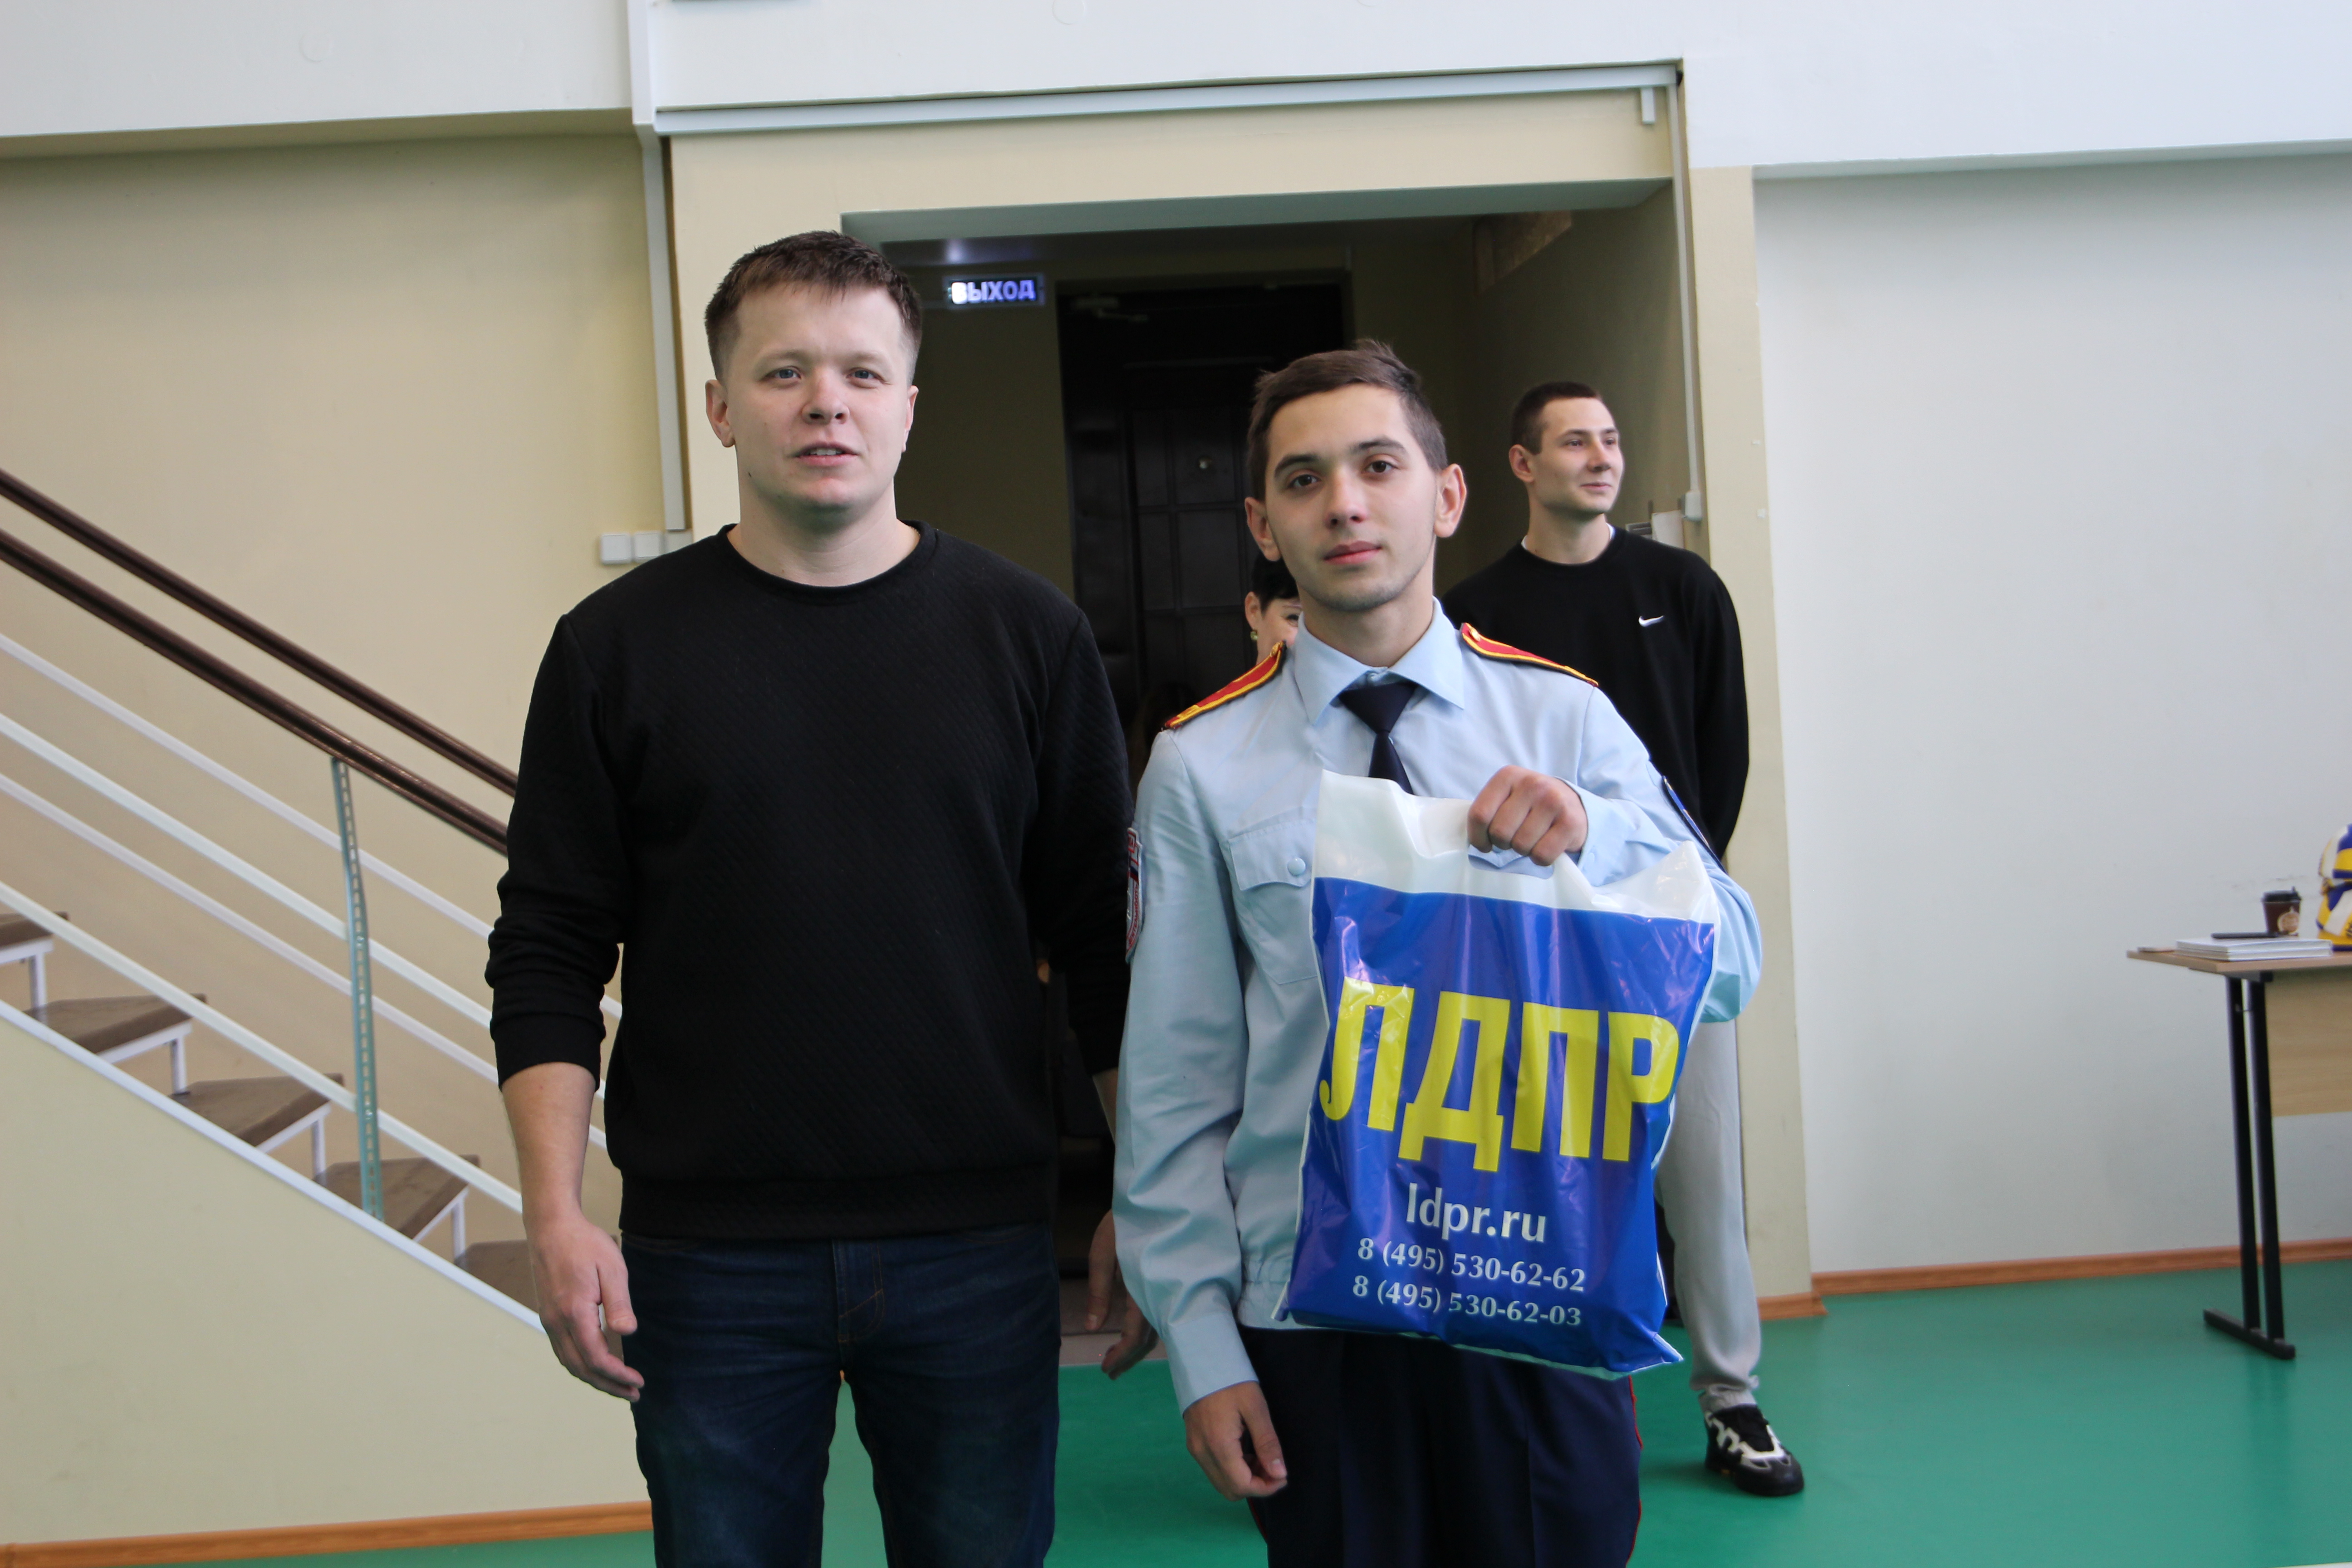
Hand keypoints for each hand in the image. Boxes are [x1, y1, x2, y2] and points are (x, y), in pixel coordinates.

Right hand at [527, 1207, 642, 1400]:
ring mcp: (549, 1320)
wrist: (551, 1227)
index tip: (638, 1382)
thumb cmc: (585, 1244)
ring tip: (617, 1386)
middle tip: (632, 1394)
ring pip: (569, 1363)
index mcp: (574, 1312)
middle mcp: (557, 1322)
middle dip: (607, 1386)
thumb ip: (618, 1303)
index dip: (617, 1375)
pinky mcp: (548, 1315)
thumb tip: (626, 1334)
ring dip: (593, 1378)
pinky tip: (596, 1365)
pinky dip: (581, 1365)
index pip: (596, 1358)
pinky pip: (563, 1351)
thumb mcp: (612, 1267)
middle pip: (581, 1368)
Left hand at [1084, 1209, 1159, 1377]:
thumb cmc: (1127, 1219)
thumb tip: (1091, 1328)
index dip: (1121, 1356)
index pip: (1135, 1335)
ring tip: (1120, 1359)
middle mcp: (1163, 1294)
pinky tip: (1138, 1332)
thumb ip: (1098, 1291)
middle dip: (1130, 1358)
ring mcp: (1172, 1287)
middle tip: (1110, 1373)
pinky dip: (1151, 1329)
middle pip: (1151, 1339)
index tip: (1105, 1370)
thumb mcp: (1103, 1251)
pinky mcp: (1174, 1281)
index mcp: (1144, 1288)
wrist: (1159, 1193)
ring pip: (1161, 1328)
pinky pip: (1165, 1313)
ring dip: (1140, 1347)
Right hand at [1183, 1381, 1287, 1498]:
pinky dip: (1233, 1469)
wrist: (1201, 1360)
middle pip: (1230, 1490)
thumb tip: (1279, 1473)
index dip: (1265, 1488)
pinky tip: (1246, 1452)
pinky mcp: (1194, 1444)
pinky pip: (1214, 1469)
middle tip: (1273, 1467)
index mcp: (1218, 1445)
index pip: (1242, 1485)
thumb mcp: (1255, 1407)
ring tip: (1262, 1457)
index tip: (1283, 1476)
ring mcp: (1195, 1449)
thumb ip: (1267, 1442)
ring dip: (1244, 1478)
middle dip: (1255, 1485)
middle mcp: (1202, 1453)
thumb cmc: (1232, 1380)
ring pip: (1221, 1482)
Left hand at [1468, 766, 1587, 864]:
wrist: (1572, 804)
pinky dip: (1540, 858)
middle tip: (1513, 839)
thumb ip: (1488, 811)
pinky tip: (1545, 845)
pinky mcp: (1570, 822)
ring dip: (1523, 851)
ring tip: (1531, 839)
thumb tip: (1475, 842)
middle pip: (1500, 832)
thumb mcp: (1507, 797)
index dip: (1477, 837)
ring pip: (1521, 845)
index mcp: (1508, 776)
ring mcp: (1553, 801)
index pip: (1479, 814)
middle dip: (1503, 844)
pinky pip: (1542, 855)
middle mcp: (1532, 784)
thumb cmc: (1530, 806)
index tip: (1484, 844)